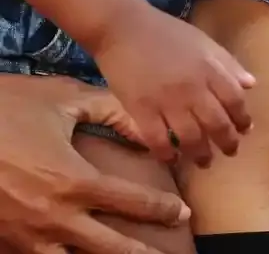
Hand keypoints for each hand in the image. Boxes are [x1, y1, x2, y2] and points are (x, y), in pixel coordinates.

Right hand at [0, 74, 188, 253]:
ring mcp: (30, 236)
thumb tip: (144, 122)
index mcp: (74, 181)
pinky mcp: (7, 244)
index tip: (181, 212)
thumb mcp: (62, 100)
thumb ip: (108, 109)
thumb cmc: (11, 108)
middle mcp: (56, 216)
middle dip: (142, 253)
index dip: (160, 208)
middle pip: (110, 247)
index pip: (130, 203)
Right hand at [94, 6, 253, 166]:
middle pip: (216, 124)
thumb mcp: (202, 41)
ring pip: (191, 138)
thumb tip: (250, 84)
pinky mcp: (141, 111)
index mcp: (209, 67)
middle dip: (227, 142)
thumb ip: (227, 63)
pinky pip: (158, 142)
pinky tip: (172, 158)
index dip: (242, 118)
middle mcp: (192, 87)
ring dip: (201, 154)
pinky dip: (168, 154)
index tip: (244, 130)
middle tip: (229, 152)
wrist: (123, 28)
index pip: (234, 100)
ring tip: (204, 161)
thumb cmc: (165, 32)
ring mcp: (166, 101)